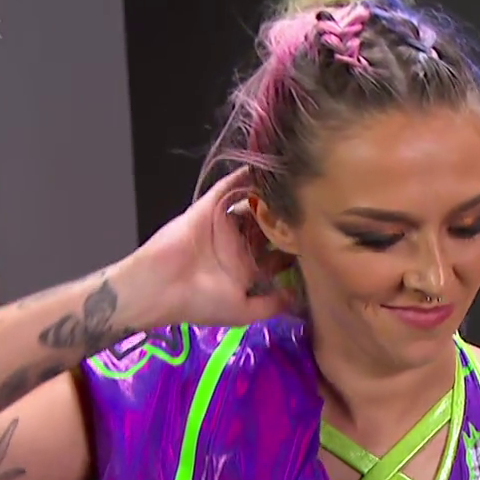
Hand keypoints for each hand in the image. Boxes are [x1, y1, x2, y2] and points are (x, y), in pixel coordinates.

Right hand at [115, 167, 296, 327]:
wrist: (159, 289)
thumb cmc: (199, 304)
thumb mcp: (243, 312)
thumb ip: (272, 305)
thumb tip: (298, 298)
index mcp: (247, 269)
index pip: (278, 254)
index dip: (297, 247)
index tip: (320, 239)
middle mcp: (238, 244)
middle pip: (269, 226)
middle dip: (288, 218)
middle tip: (314, 207)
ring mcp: (225, 225)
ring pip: (253, 205)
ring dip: (272, 196)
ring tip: (297, 185)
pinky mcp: (209, 208)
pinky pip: (229, 188)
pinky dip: (246, 178)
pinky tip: (267, 167)